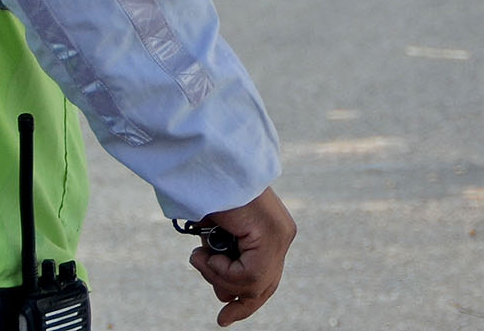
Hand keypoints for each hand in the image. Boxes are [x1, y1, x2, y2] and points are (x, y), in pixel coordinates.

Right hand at [187, 187, 294, 324]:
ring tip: (201, 254)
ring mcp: (280, 236)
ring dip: (217, 275)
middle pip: (263, 286)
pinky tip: (206, 252)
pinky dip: (219, 269)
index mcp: (273, 233)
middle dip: (239, 302)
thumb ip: (227, 263)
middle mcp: (282, 235)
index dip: (248, 301)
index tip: (226, 318)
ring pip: (251, 284)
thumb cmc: (210, 197)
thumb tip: (226, 294)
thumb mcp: (219, 238)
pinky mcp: (272, 236)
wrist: (212, 168)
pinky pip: (246, 275)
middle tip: (223, 319)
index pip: (267, 278)